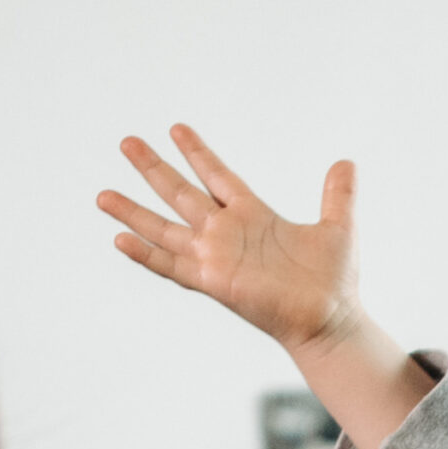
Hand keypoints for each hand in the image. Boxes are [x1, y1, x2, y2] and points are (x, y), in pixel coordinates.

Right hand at [100, 123, 362, 356]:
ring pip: (165, 229)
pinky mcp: (214, 282)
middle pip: (181, 193)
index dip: (197, 153)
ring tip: (102, 195)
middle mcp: (227, 235)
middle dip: (153, 169)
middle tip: (126, 141)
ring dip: (134, 212)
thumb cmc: (334, 282)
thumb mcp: (338, 228)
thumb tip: (346, 162)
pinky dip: (146, 255)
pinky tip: (120, 240)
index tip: (176, 129)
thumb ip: (338, 194)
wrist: (331, 320)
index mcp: (253, 217)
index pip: (218, 176)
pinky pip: (172, 266)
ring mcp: (217, 258)